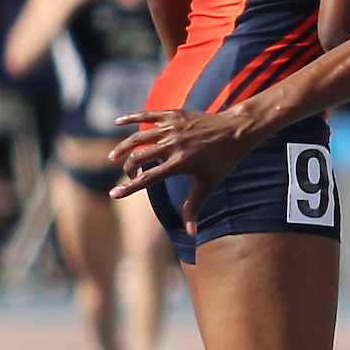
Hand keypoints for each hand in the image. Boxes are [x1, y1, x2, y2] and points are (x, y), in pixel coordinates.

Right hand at [107, 108, 253, 227]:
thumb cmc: (222, 161)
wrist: (235, 131)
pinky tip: (118, 122)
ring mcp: (172, 128)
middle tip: (127, 174)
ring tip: (114, 157)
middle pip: (139, 157)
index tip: (114, 194)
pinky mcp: (173, 115)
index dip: (129, 187)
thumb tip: (191, 234)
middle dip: (128, 167)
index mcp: (179, 164)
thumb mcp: (207, 185)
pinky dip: (131, 118)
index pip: (148, 178)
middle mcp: (173, 145)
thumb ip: (193, 208)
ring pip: (139, 137)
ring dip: (123, 147)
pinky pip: (147, 115)